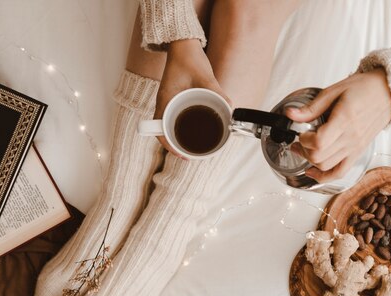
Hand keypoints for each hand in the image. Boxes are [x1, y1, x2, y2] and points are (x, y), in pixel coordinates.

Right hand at [155, 39, 230, 155]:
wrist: (182, 45)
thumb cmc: (189, 58)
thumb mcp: (205, 77)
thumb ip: (217, 92)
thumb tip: (230, 108)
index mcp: (166, 101)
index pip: (160, 131)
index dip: (170, 146)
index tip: (182, 154)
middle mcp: (165, 104)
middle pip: (165, 132)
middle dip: (177, 146)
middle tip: (192, 155)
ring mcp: (169, 102)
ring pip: (170, 126)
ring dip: (179, 137)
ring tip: (195, 146)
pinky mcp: (175, 99)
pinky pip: (175, 117)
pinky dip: (182, 127)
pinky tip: (195, 131)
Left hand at [286, 69, 390, 181]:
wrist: (387, 93)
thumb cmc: (362, 89)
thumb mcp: (334, 91)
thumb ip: (311, 107)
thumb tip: (290, 114)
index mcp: (345, 120)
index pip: (319, 142)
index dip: (304, 140)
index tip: (301, 132)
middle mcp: (351, 137)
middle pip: (319, 156)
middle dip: (303, 151)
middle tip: (297, 142)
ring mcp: (355, 147)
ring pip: (326, 166)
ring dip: (311, 162)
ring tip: (304, 150)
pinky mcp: (358, 153)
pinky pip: (340, 172)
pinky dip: (325, 177)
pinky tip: (313, 172)